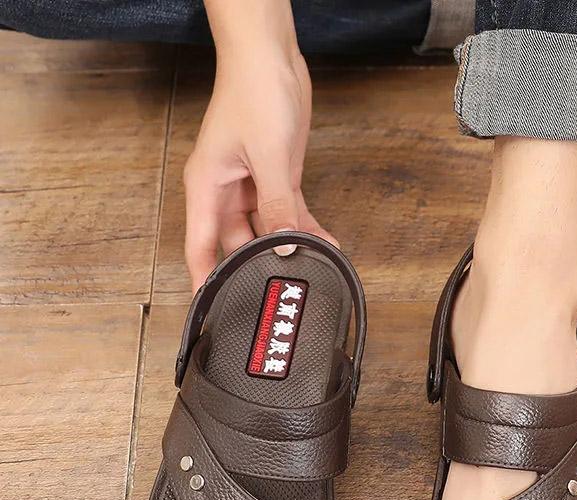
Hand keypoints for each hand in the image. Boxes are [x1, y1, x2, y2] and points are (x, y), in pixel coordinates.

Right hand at [184, 14, 335, 289]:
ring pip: (266, 232)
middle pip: (237, 245)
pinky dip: (305, 229)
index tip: (213, 311)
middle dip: (258, 266)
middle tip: (280, 293)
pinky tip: (325, 245)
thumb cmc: (253, 93)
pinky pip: (289, 214)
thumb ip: (277, 205)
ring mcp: (251, 188)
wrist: (271, 58)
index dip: (205, 281)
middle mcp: (225, 193)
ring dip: (288, 249)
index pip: (199, 247)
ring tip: (310, 272)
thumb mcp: (268, 157)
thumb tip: (284, 244)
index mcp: (206, 189)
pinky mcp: (275, 180)